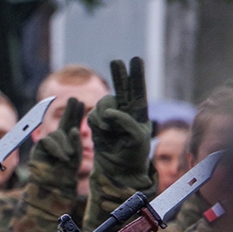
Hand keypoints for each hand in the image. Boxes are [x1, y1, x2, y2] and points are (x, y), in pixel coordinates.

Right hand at [29, 97, 83, 195]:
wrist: (52, 186)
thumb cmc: (65, 174)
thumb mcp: (75, 156)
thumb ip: (75, 142)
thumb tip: (72, 128)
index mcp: (68, 141)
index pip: (71, 123)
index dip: (75, 113)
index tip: (79, 102)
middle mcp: (58, 139)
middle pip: (63, 121)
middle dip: (70, 110)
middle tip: (74, 99)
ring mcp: (48, 143)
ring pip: (57, 134)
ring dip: (65, 144)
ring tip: (69, 157)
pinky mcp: (39, 148)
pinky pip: (48, 141)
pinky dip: (56, 148)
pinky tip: (63, 157)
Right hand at [88, 57, 152, 188]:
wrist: (118, 172)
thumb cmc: (134, 156)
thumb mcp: (137, 138)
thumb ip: (126, 121)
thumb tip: (108, 112)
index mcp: (139, 114)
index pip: (139, 91)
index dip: (136, 75)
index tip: (135, 59)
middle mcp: (125, 113)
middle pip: (121, 89)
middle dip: (119, 75)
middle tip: (116, 62)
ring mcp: (110, 119)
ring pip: (102, 104)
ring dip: (103, 113)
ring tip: (107, 128)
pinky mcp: (97, 126)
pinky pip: (92, 116)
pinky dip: (95, 122)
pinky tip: (101, 131)